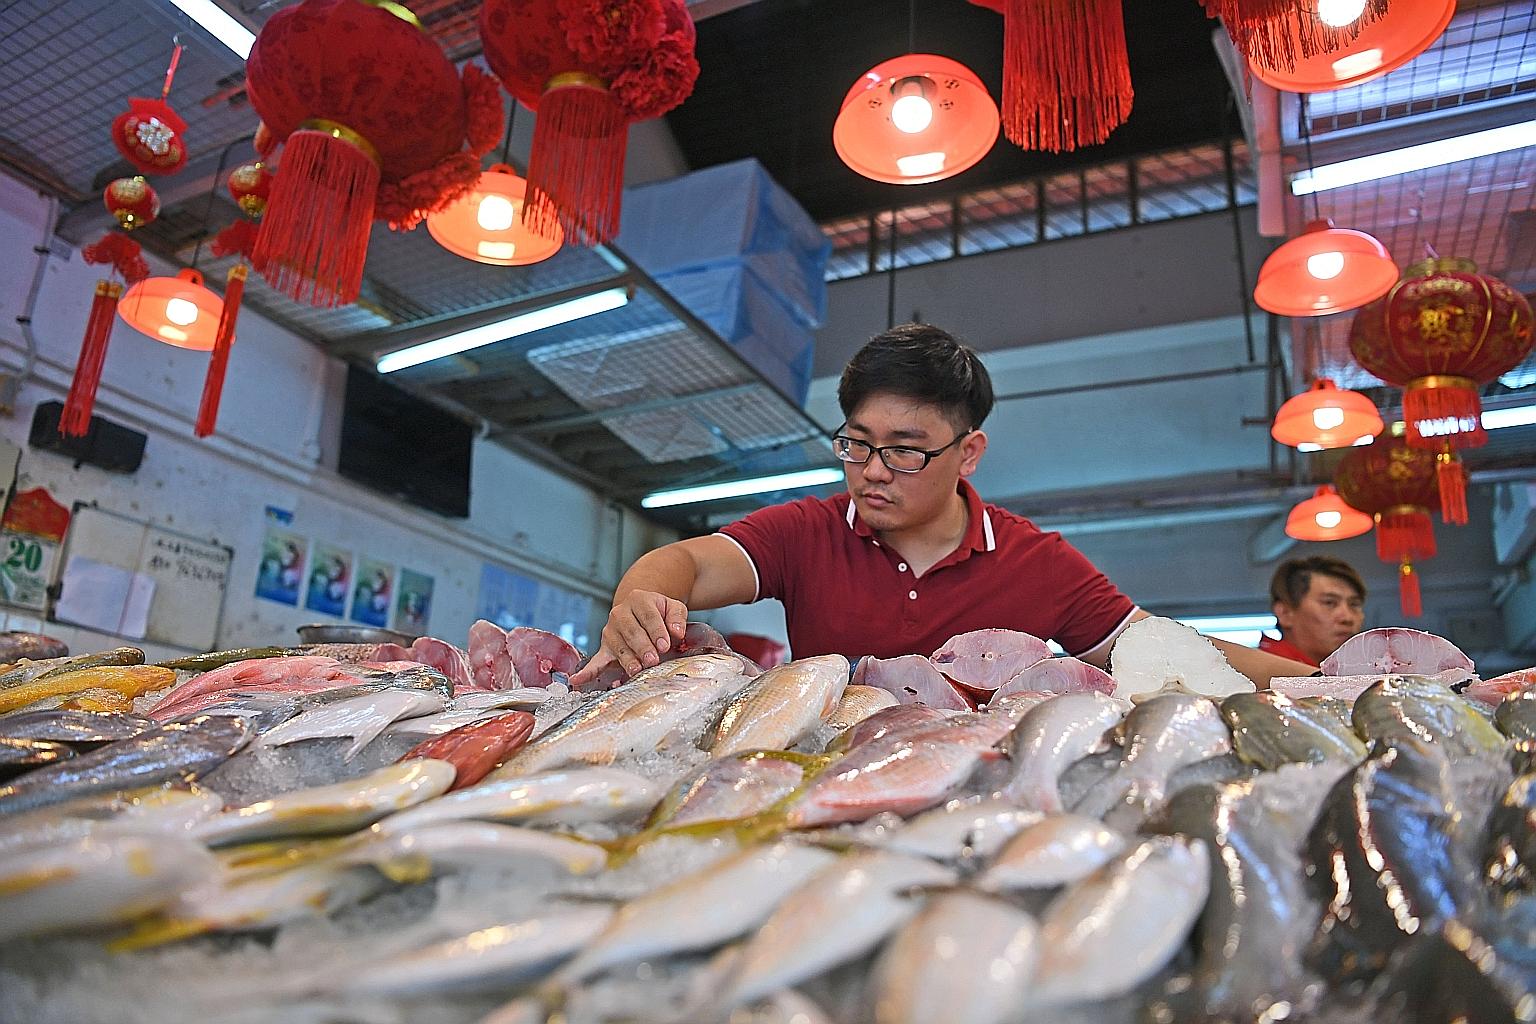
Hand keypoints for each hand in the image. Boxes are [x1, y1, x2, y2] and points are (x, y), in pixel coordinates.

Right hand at [569, 591, 687, 687]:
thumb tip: (677, 632)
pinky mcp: (605, 647)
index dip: (657, 631)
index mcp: (639, 600)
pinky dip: (588, 671)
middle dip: (642, 647)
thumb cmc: (659, 612)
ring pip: (618, 646)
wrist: (640, 610)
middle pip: (632, 631)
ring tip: (637, 669)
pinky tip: (578, 679)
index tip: (665, 645)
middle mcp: (620, 613)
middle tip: (653, 660)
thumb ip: (677, 617)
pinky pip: (596, 660)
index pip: (648, 616)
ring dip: (627, 659)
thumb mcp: (673, 608)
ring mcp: (610, 631)